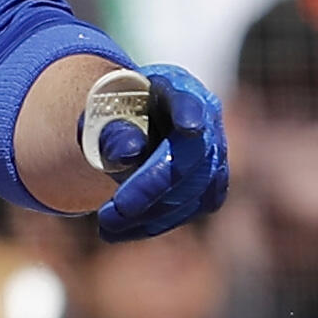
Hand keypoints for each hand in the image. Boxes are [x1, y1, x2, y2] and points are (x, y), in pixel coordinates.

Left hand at [91, 63, 228, 241]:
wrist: (131, 124)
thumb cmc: (115, 114)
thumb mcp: (103, 114)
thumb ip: (112, 129)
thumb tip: (129, 152)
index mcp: (177, 87)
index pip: (188, 100)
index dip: (190, 112)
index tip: (190, 126)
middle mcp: (206, 117)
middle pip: (191, 157)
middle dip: (150, 189)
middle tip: (110, 213)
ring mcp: (215, 151)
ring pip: (196, 190)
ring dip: (150, 216)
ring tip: (106, 226)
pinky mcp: (212, 182)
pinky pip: (194, 208)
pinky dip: (158, 224)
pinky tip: (124, 230)